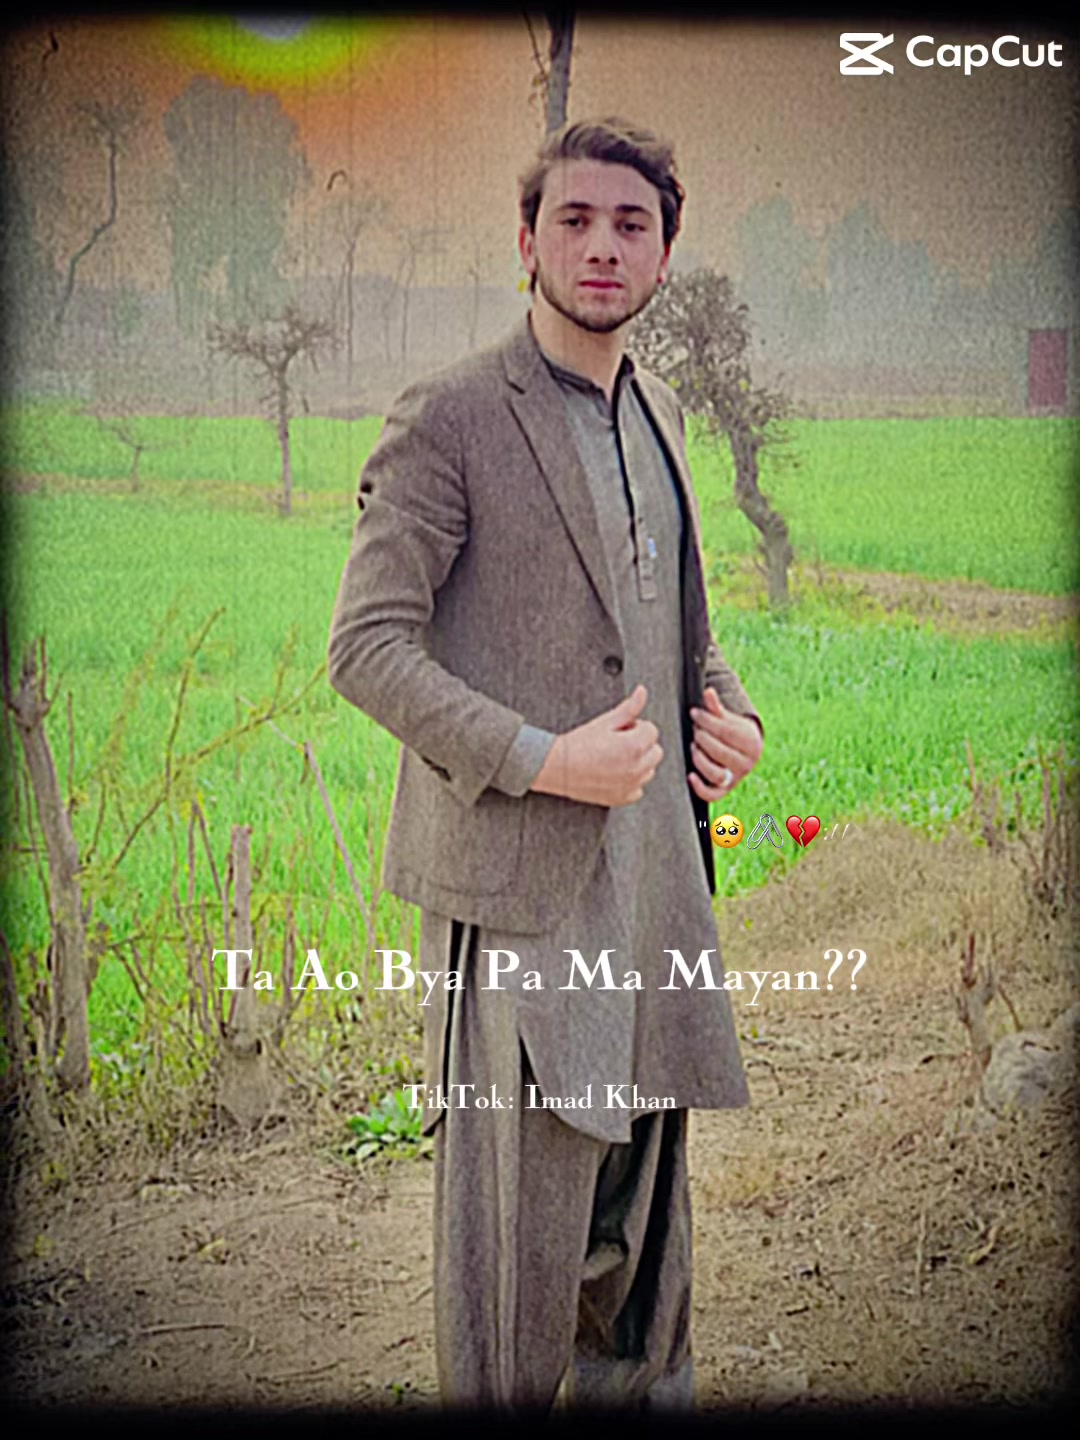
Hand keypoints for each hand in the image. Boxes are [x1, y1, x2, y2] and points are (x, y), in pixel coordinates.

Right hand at [531, 683, 662, 806]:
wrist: (558, 767)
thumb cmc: (578, 745)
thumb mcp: (605, 722)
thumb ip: (629, 708)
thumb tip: (642, 693)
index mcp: (634, 746)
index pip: (652, 730)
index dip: (635, 727)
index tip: (622, 730)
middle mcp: (636, 767)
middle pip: (655, 751)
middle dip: (641, 744)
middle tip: (619, 743)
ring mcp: (630, 784)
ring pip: (649, 770)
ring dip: (639, 763)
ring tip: (615, 758)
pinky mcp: (623, 798)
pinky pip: (638, 788)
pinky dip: (630, 781)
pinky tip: (614, 773)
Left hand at [688, 686, 762, 802]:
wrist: (743, 751)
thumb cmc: (731, 731)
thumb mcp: (727, 718)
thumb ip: (716, 707)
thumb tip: (708, 691)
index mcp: (752, 742)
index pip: (726, 731)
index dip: (707, 721)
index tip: (694, 713)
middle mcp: (747, 763)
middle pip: (720, 752)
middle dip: (702, 738)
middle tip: (694, 730)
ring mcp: (736, 778)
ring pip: (716, 773)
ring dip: (700, 759)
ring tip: (693, 747)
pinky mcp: (725, 790)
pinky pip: (712, 795)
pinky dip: (699, 787)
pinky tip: (690, 775)